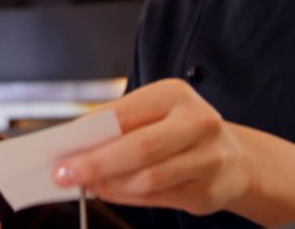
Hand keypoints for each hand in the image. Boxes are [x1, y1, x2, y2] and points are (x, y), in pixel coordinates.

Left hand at [51, 78, 252, 215]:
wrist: (234, 157)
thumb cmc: (179, 129)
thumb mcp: (152, 112)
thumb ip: (116, 125)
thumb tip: (73, 144)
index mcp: (175, 95)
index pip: (125, 114)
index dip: (89, 135)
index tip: (60, 150)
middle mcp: (198, 123)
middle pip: (139, 148)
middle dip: (95, 164)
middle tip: (64, 175)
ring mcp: (208, 160)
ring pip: (148, 178)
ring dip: (109, 185)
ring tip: (86, 184)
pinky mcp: (208, 192)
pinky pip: (157, 198)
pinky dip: (126, 197)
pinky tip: (110, 191)